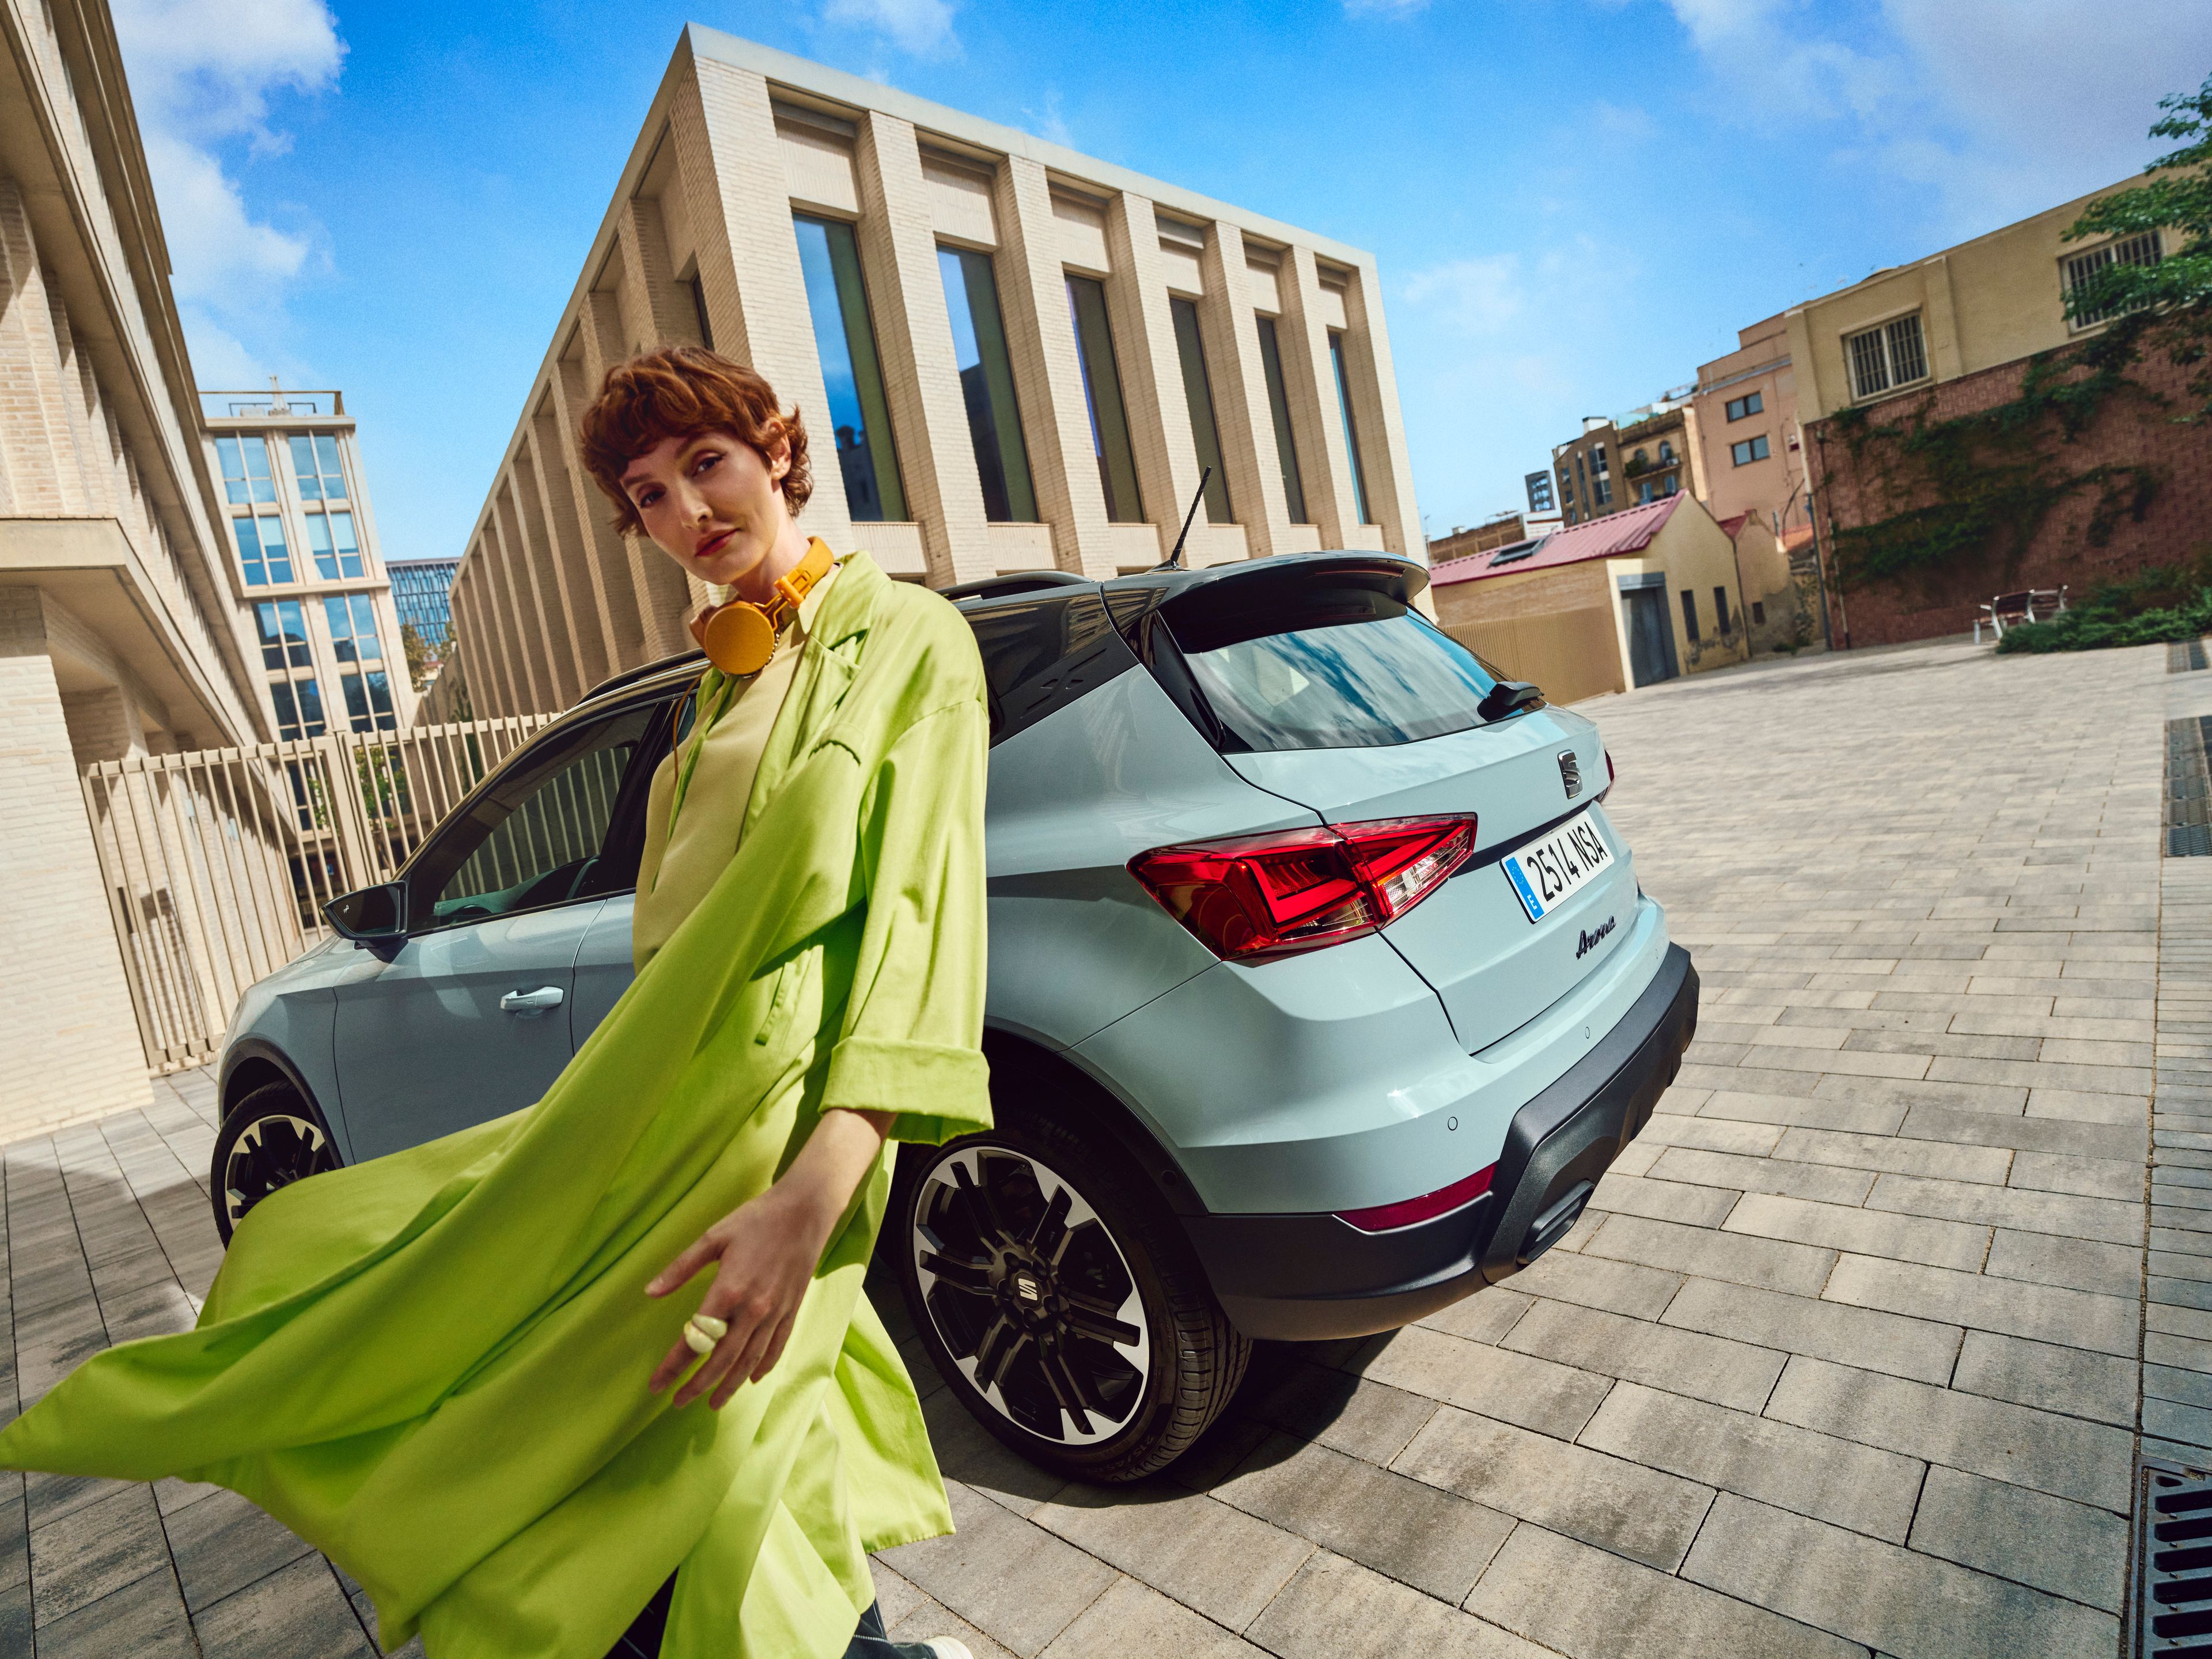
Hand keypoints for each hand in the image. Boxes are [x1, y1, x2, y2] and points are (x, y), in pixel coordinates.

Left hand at [645, 1182, 828, 1407]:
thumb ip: (680, 1268)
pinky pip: (776, 1347)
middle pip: (721, 1359)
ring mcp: (775, 1312)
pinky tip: (751, 1379)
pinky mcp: (791, 1310)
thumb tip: (649, 1292)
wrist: (805, 1210)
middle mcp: (753, 1309)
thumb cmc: (756, 1219)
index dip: (673, 1366)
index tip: (656, 1385)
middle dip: (697, 1384)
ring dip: (729, 1386)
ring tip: (712, 1403)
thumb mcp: (713, 1237)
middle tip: (678, 1401)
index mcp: (728, 1290)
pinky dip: (763, 1367)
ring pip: (749, 1361)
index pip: (695, 1339)